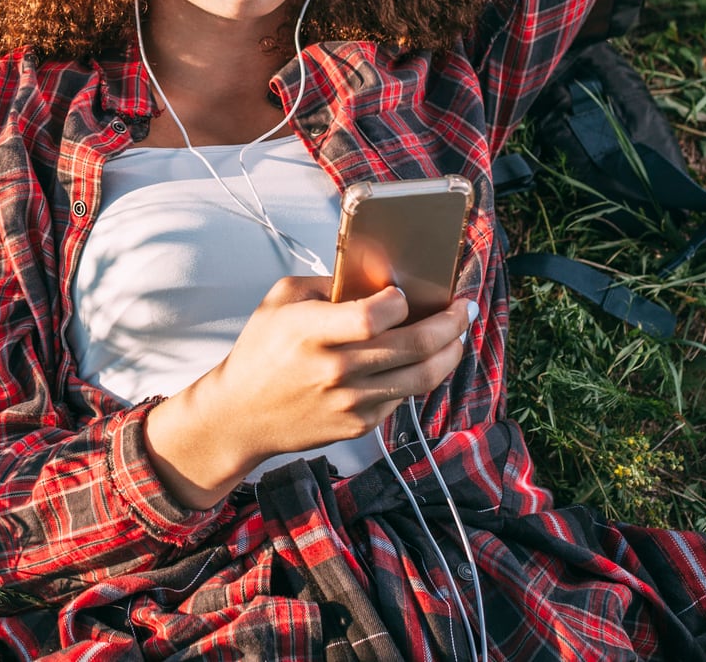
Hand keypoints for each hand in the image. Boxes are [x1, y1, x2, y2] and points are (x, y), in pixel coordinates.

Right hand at [142, 277, 472, 509]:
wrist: (240, 415)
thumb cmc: (260, 350)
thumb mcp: (281, 300)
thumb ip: (328, 285)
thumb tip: (377, 280)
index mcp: (310, 331)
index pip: (372, 317)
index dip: (399, 302)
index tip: (404, 294)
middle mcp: (334, 369)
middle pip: (413, 346)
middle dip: (450, 323)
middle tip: (465, 309)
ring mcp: (350, 401)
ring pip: (422, 377)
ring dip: (450, 352)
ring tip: (459, 335)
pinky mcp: (358, 424)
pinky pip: (402, 396)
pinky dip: (418, 376)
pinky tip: (420, 361)